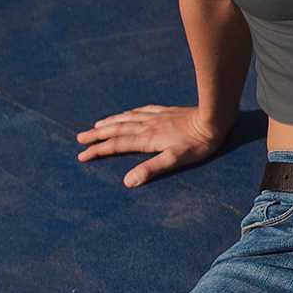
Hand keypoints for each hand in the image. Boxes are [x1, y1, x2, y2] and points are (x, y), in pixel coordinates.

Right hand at [75, 104, 228, 186]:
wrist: (213, 118)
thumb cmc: (197, 144)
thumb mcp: (174, 160)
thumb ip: (150, 169)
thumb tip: (128, 182)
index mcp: (146, 139)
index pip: (116, 145)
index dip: (98, 151)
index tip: (82, 156)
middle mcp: (146, 126)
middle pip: (116, 130)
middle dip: (97, 136)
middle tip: (80, 138)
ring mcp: (155, 117)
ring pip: (126, 119)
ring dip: (109, 123)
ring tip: (96, 126)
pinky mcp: (165, 111)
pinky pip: (140, 111)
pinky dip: (128, 113)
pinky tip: (127, 113)